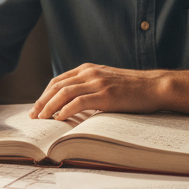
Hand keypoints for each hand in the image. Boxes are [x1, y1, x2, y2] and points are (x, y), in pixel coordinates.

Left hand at [29, 64, 165, 121]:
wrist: (155, 87)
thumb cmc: (133, 88)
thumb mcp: (107, 81)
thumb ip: (91, 87)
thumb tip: (72, 104)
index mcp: (89, 69)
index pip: (58, 80)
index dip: (45, 94)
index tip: (37, 107)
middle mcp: (90, 73)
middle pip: (57, 86)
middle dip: (42, 101)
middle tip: (33, 116)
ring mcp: (98, 83)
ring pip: (64, 93)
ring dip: (49, 107)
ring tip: (42, 119)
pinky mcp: (106, 95)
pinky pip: (79, 102)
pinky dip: (65, 110)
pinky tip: (59, 119)